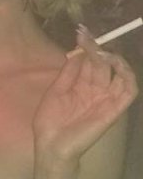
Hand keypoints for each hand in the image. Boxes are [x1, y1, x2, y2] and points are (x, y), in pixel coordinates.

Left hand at [33, 28, 137, 167]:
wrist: (51, 146)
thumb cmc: (50, 123)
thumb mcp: (56, 91)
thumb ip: (68, 72)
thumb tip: (77, 50)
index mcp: (82, 85)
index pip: (90, 61)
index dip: (88, 46)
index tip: (82, 32)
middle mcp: (96, 90)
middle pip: (104, 64)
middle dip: (98, 49)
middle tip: (88, 37)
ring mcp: (106, 99)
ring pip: (122, 74)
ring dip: (116, 60)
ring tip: (103, 52)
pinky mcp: (114, 110)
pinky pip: (129, 92)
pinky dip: (128, 77)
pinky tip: (118, 66)